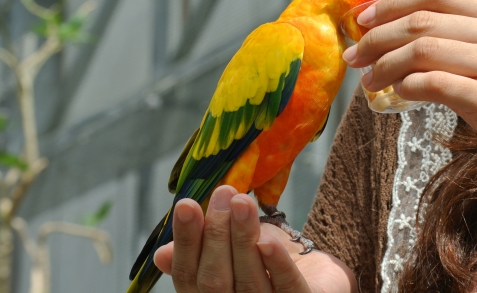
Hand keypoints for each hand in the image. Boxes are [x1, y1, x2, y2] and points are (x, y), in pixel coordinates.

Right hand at [154, 186, 355, 292]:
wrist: (315, 274)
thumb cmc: (264, 260)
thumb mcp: (228, 248)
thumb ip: (199, 249)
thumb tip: (160, 254)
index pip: (189, 274)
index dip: (186, 240)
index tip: (186, 204)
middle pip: (215, 280)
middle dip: (216, 233)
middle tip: (223, 193)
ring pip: (248, 282)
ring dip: (243, 238)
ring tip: (242, 202)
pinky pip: (287, 287)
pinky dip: (276, 264)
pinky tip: (267, 240)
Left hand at [342, 0, 476, 197]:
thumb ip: (461, 43)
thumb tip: (399, 40)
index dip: (392, 2)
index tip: (362, 19)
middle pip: (422, 20)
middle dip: (377, 37)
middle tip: (354, 57)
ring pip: (422, 49)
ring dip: (385, 65)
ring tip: (368, 81)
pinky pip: (435, 84)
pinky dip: (406, 87)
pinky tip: (395, 95)